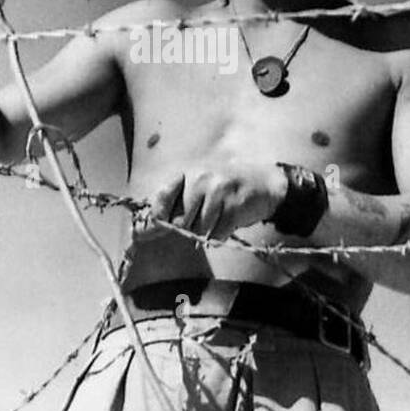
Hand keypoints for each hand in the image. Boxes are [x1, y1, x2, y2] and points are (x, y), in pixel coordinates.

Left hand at [136, 164, 289, 244]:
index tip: (151, 231)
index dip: (156, 218)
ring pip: (199, 229)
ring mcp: (218, 191)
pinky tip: (228, 223)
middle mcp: (200, 179)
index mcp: (187, 174)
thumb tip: (144, 229)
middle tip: (202, 220)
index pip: (162, 198)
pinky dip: (220, 235)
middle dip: (187, 227)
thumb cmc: (225, 189)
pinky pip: (217, 234)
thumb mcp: (198, 187)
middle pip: (180, 219)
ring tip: (218, 218)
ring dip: (207, 232)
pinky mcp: (233, 205)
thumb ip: (175, 204)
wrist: (265, 184)